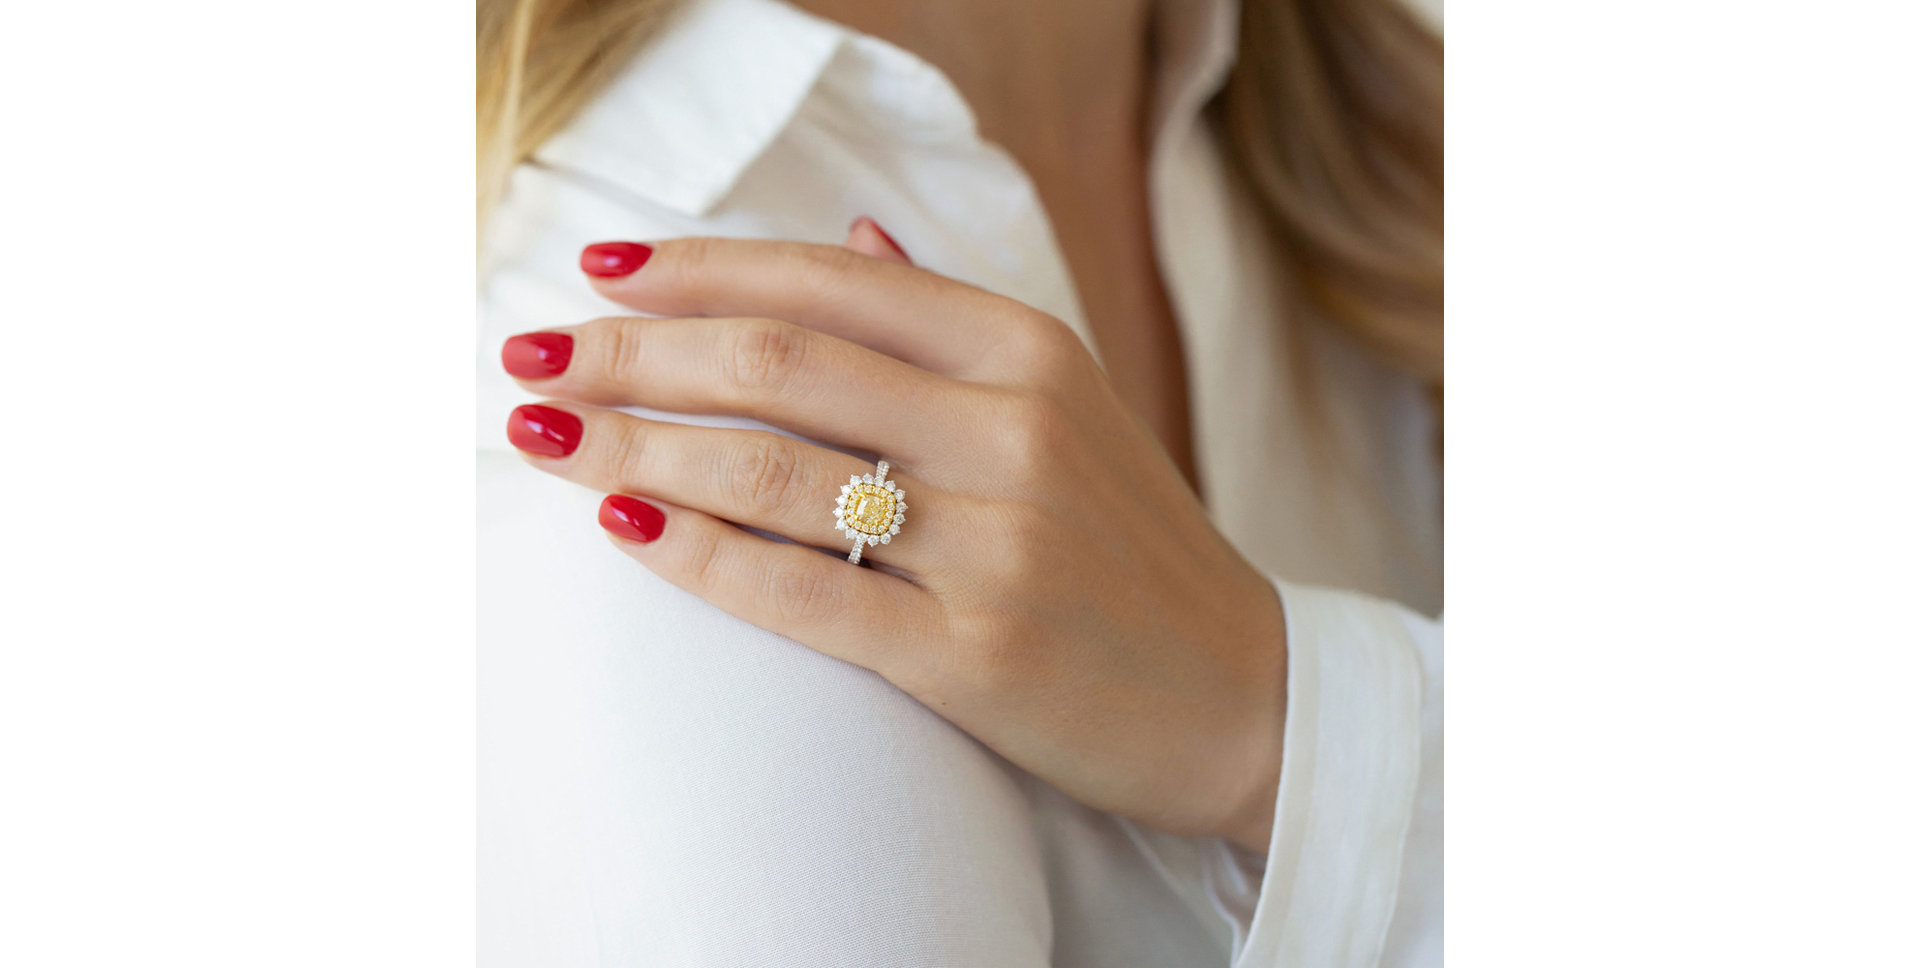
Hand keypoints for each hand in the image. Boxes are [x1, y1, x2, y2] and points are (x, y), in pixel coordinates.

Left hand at [501, 226, 1288, 851]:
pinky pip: (801, 592)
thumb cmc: (1129, 544)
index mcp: (1026, 349)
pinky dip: (698, 552)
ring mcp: (996, 543)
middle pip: (775, 362)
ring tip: (539, 433)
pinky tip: (624, 525)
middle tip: (533, 356)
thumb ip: (951, 316)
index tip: (595, 270)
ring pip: (771, 471)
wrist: (1241, 693)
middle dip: (631, 352)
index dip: (693, 269)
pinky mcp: (973, 654)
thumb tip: (849, 234)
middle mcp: (1012, 429)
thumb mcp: (1067, 402)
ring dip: (631, 444)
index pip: (823, 280)